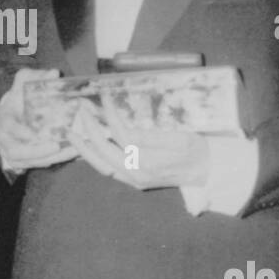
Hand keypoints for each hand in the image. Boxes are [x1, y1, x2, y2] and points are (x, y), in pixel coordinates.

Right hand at [0, 68, 76, 170]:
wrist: (15, 112)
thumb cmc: (20, 97)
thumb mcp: (24, 82)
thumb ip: (35, 76)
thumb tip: (54, 73)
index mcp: (3, 117)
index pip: (7, 126)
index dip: (20, 131)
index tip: (34, 133)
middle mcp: (3, 137)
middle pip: (15, 151)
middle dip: (35, 151)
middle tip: (56, 146)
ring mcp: (9, 151)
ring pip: (25, 161)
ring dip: (47, 158)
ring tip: (69, 151)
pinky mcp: (18, 161)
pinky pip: (32, 165)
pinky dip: (50, 161)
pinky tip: (67, 155)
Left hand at [66, 97, 207, 189]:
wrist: (207, 173)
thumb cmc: (197, 151)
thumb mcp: (181, 138)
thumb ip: (151, 136)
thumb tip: (124, 130)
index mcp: (150, 161)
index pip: (121, 135)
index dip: (110, 115)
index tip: (103, 97)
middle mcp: (138, 174)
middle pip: (104, 152)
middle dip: (90, 130)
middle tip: (81, 110)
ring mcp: (134, 181)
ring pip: (101, 166)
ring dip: (84, 148)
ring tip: (72, 133)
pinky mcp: (134, 182)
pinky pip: (107, 171)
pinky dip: (94, 158)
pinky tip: (87, 146)